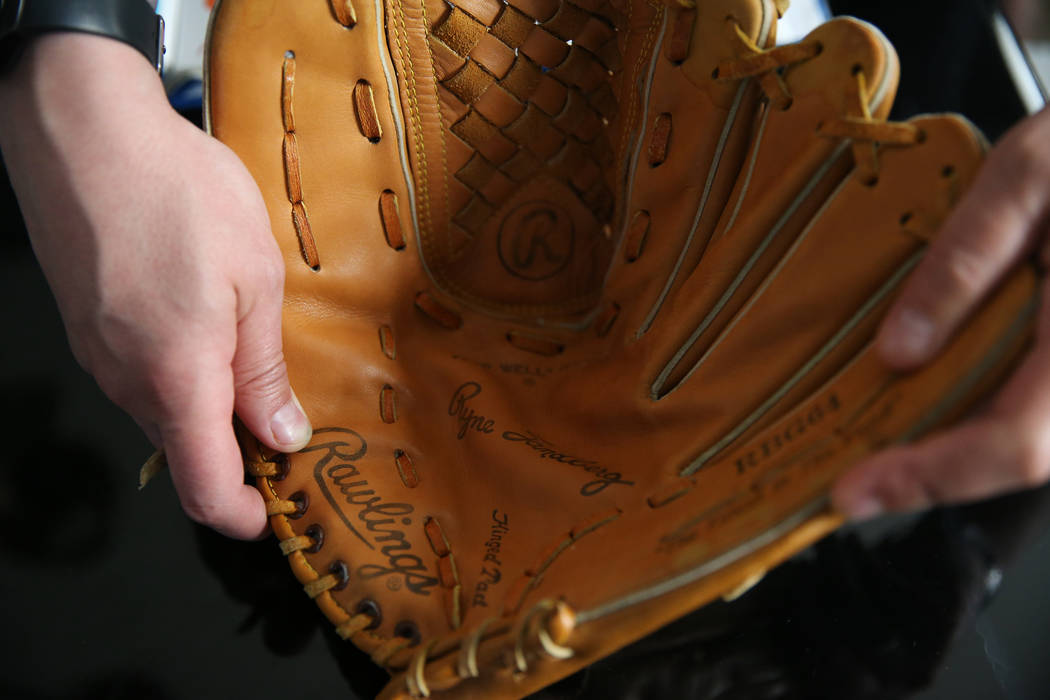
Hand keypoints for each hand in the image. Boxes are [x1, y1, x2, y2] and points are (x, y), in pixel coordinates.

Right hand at [0, 34, 310, 538]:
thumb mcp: (255, 281)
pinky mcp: (88, 330)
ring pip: (164, 411)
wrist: (83, 131)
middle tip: (287, 417)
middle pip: (186, 451)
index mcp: (179, 379)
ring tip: (253, 356)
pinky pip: (141, 375)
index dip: (242, 516)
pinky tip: (210, 325)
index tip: (275, 510)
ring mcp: (100, 357)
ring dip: (211, 405)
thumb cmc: (177, 194)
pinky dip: (182, 373)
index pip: (205, 488)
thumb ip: (264, 370)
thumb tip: (281, 435)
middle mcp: (128, 382)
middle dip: (238, 452)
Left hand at [833, 106, 1049, 519]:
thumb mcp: (1027, 177)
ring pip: (1029, 438)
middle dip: (929, 475)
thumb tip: (899, 351)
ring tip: (874, 450)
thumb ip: (965, 263)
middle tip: (851, 481)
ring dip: (950, 452)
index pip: (1018, 443)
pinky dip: (974, 415)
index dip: (933, 477)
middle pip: (1020, 454)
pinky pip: (1031, 404)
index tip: (854, 491)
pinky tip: (922, 401)